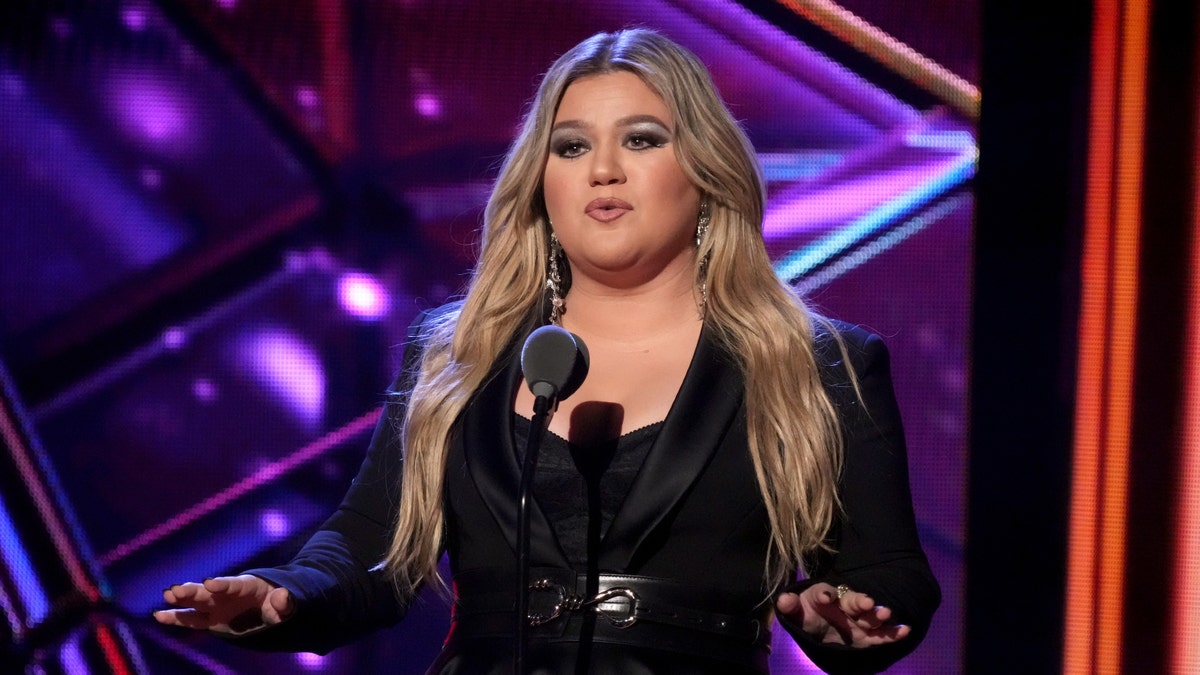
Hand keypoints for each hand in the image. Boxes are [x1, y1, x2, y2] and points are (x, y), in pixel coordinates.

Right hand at [154, 575, 293, 634]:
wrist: (267, 607)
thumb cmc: (277, 604)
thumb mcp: (285, 604)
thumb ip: (284, 602)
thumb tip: (282, 596)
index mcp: (246, 586)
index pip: (233, 584)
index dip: (222, 584)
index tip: (209, 582)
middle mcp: (226, 594)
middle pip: (208, 591)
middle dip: (194, 590)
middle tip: (178, 589)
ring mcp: (216, 605)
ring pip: (196, 602)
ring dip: (182, 599)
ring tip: (168, 595)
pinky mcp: (209, 619)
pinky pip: (190, 619)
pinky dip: (175, 617)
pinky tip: (159, 615)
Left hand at [775, 582, 909, 646]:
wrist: (821, 628)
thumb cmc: (808, 616)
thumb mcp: (796, 613)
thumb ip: (790, 606)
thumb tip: (783, 600)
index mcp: (824, 596)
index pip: (824, 591)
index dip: (824, 593)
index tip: (825, 597)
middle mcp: (843, 604)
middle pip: (852, 600)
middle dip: (859, 601)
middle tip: (867, 602)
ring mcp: (857, 619)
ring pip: (869, 614)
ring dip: (877, 613)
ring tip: (886, 614)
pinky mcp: (867, 635)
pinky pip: (882, 634)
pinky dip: (893, 632)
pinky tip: (905, 630)